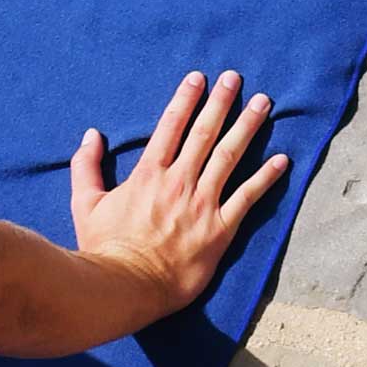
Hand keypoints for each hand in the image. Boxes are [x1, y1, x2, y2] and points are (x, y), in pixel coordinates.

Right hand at [71, 69, 287, 317]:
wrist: (124, 287)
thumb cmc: (104, 248)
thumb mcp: (84, 204)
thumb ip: (87, 166)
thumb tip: (91, 136)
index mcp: (149, 173)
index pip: (171, 125)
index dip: (187, 98)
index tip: (199, 78)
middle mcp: (179, 181)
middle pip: (205, 132)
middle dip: (221, 102)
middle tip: (236, 78)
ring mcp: (202, 204)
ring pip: (230, 156)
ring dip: (248, 126)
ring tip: (263, 103)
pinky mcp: (220, 230)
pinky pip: (248, 198)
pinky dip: (266, 177)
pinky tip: (282, 160)